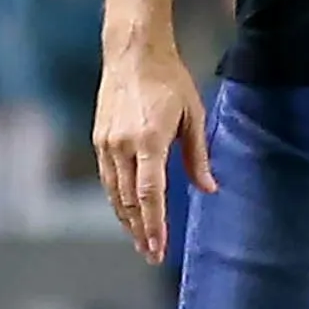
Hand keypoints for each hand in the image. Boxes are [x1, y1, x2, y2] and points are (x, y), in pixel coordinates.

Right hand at [95, 43, 214, 264]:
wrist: (133, 54)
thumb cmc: (170, 81)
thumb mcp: (193, 116)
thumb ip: (198, 156)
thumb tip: (209, 189)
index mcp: (149, 140)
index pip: (150, 194)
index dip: (154, 225)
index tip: (158, 248)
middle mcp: (122, 145)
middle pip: (129, 200)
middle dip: (140, 231)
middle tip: (152, 254)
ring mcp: (106, 143)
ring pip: (115, 193)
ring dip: (126, 220)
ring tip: (140, 241)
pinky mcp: (99, 139)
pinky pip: (108, 178)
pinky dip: (117, 200)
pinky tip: (127, 212)